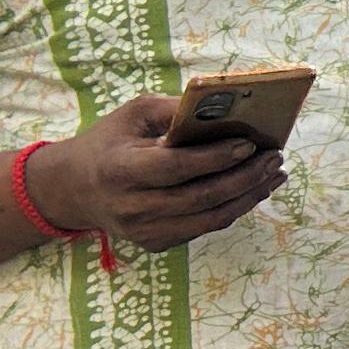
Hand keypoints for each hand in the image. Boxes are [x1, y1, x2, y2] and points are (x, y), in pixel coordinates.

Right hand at [25, 95, 287, 252]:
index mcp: (120, 170)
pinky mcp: (155, 243)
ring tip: (275, 173)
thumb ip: (174, 109)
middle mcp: (131, 206)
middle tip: (275, 157)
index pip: (176, 167)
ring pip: (209, 218)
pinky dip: (234, 208)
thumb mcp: (133, 114)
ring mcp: (143, 231)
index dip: (216, 157)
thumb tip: (227, 105)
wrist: (73, 189)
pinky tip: (255, 189)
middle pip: (200, 197)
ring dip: (250, 196)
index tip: (250, 143)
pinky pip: (204, 227)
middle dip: (245, 177)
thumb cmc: (110, 142)